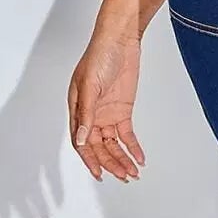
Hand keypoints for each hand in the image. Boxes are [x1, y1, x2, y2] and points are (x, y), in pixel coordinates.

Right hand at [67, 30, 144, 182]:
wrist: (120, 40)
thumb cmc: (99, 56)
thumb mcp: (90, 85)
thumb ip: (87, 114)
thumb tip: (83, 139)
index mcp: (78, 110)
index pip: (82, 142)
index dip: (90, 160)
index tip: (100, 174)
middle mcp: (91, 115)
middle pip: (99, 147)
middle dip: (111, 163)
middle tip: (124, 176)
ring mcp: (107, 114)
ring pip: (113, 144)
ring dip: (122, 159)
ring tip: (133, 173)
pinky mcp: (123, 110)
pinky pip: (127, 134)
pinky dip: (133, 147)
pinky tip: (139, 158)